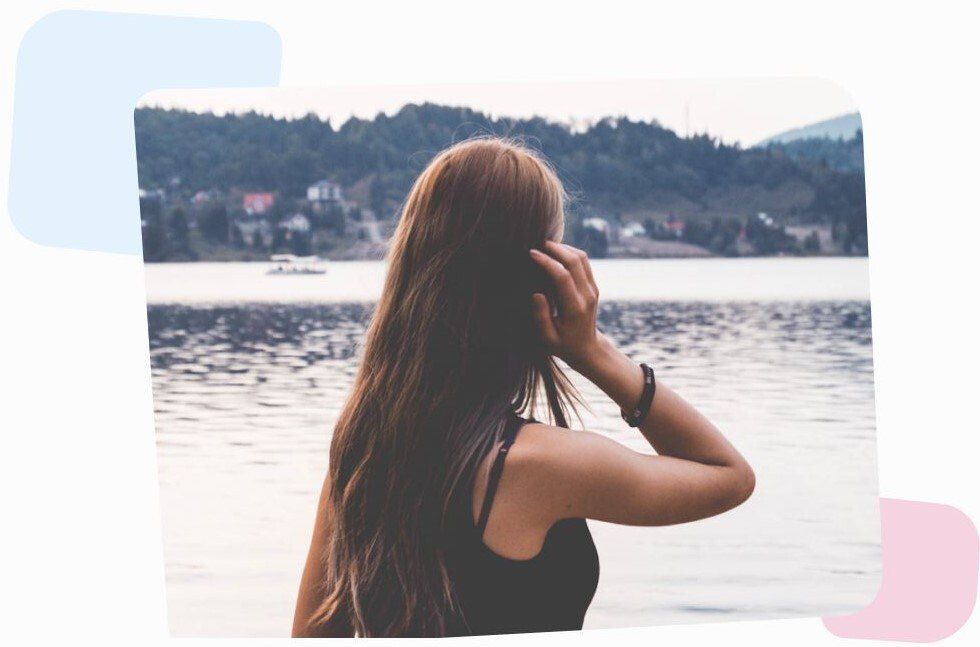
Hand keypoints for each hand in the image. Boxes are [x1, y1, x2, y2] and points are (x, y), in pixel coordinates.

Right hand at [529, 241, 602, 370]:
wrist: (587, 348)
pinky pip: (584, 263)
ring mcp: (592, 289)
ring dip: (564, 248)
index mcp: (575, 308)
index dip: (547, 262)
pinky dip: (570, 253)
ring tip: (546, 246)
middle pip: (575, 261)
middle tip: (538, 244)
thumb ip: (540, 317)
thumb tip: (536, 294)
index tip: (531, 254)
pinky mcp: (593, 286)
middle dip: (556, 248)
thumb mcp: (547, 338)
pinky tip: (556, 253)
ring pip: (582, 258)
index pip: (562, 277)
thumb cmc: (563, 345)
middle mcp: (587, 296)